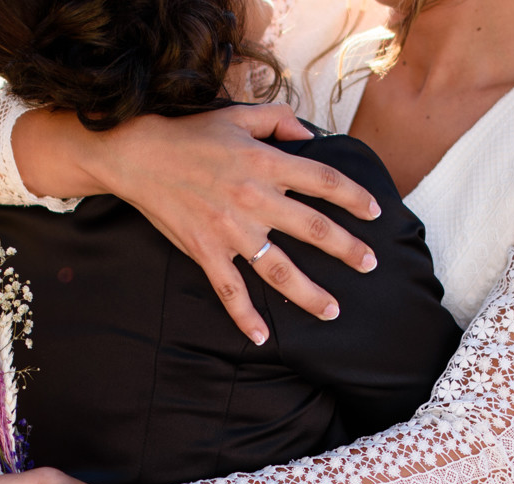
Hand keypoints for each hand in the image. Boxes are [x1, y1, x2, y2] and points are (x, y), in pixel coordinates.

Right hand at [86, 103, 381, 343]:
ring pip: (279, 269)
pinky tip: (261, 338)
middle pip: (313, 228)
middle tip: (370, 263)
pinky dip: (244, 317)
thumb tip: (310, 135)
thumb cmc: (190, 135)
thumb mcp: (238, 115)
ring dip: (310, 293)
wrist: (139, 156)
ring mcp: (230, 231)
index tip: (374, 211)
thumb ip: (279, 121)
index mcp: (266, 163)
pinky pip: (230, 291)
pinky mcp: (206, 252)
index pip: (324, 180)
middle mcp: (254, 199)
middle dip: (347, 248)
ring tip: (333, 309)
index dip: (354, 196)